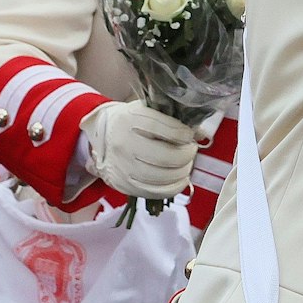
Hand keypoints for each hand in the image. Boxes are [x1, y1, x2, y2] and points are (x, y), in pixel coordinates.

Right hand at [82, 100, 196, 198]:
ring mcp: (123, 167)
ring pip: (162, 176)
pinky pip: (155, 191)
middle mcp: (124, 143)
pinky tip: (181, 179)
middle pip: (165, 156)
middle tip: (191, 150)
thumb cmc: (132, 122)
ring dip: (183, 171)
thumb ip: (172, 119)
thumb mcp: (148, 111)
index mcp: (131, 120)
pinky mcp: (124, 185)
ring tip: (187, 164)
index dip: (183, 133)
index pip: (164, 128)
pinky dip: (174, 187)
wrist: (102, 136)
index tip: (189, 134)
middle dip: (186, 155)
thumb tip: (200, 133)